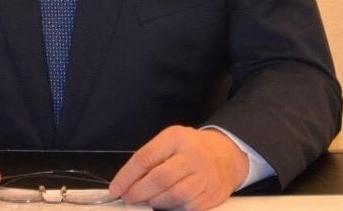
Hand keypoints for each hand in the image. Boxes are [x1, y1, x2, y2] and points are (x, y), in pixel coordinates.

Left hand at [109, 126, 246, 210]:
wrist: (226, 155)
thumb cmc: (190, 149)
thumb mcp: (170, 142)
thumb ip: (150, 158)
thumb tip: (126, 183)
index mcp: (176, 138)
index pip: (146, 158)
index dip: (127, 176)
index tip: (116, 189)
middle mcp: (192, 155)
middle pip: (160, 178)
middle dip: (138, 192)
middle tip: (128, 198)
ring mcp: (204, 176)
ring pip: (173, 196)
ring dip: (154, 202)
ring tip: (146, 200)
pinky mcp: (211, 195)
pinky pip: (186, 207)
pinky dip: (171, 208)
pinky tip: (165, 203)